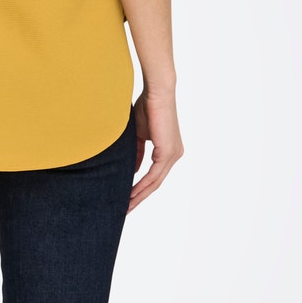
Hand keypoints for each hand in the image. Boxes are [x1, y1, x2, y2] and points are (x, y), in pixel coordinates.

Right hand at [129, 85, 182, 212]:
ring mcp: (173, 155)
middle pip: (155, 183)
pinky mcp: (168, 153)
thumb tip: (133, 171)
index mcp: (169, 150)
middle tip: (126, 209)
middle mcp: (174, 155)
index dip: (141, 188)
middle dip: (140, 197)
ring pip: (155, 182)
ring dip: (140, 195)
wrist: (156, 93)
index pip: (154, 175)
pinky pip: (154, 175)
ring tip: (126, 205)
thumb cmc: (147, 107)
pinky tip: (131, 193)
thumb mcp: (140, 136)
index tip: (128, 198)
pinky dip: (142, 185)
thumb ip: (138, 153)